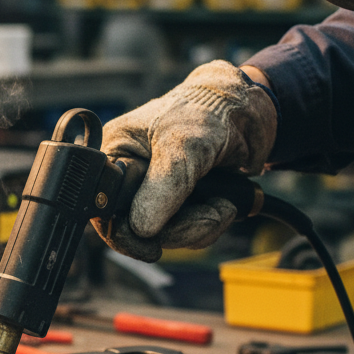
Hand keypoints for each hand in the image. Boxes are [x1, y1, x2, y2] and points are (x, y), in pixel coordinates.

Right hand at [94, 60, 277, 261]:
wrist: (249, 111)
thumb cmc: (208, 110)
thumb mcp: (184, 144)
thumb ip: (162, 186)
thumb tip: (141, 229)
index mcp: (114, 156)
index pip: (105, 209)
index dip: (126, 231)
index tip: (151, 243)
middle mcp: (129, 179)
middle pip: (135, 230)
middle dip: (177, 230)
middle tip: (210, 216)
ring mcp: (154, 194)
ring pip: (164, 236)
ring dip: (198, 227)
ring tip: (223, 205)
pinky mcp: (178, 205)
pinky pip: (184, 234)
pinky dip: (208, 225)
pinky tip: (224, 205)